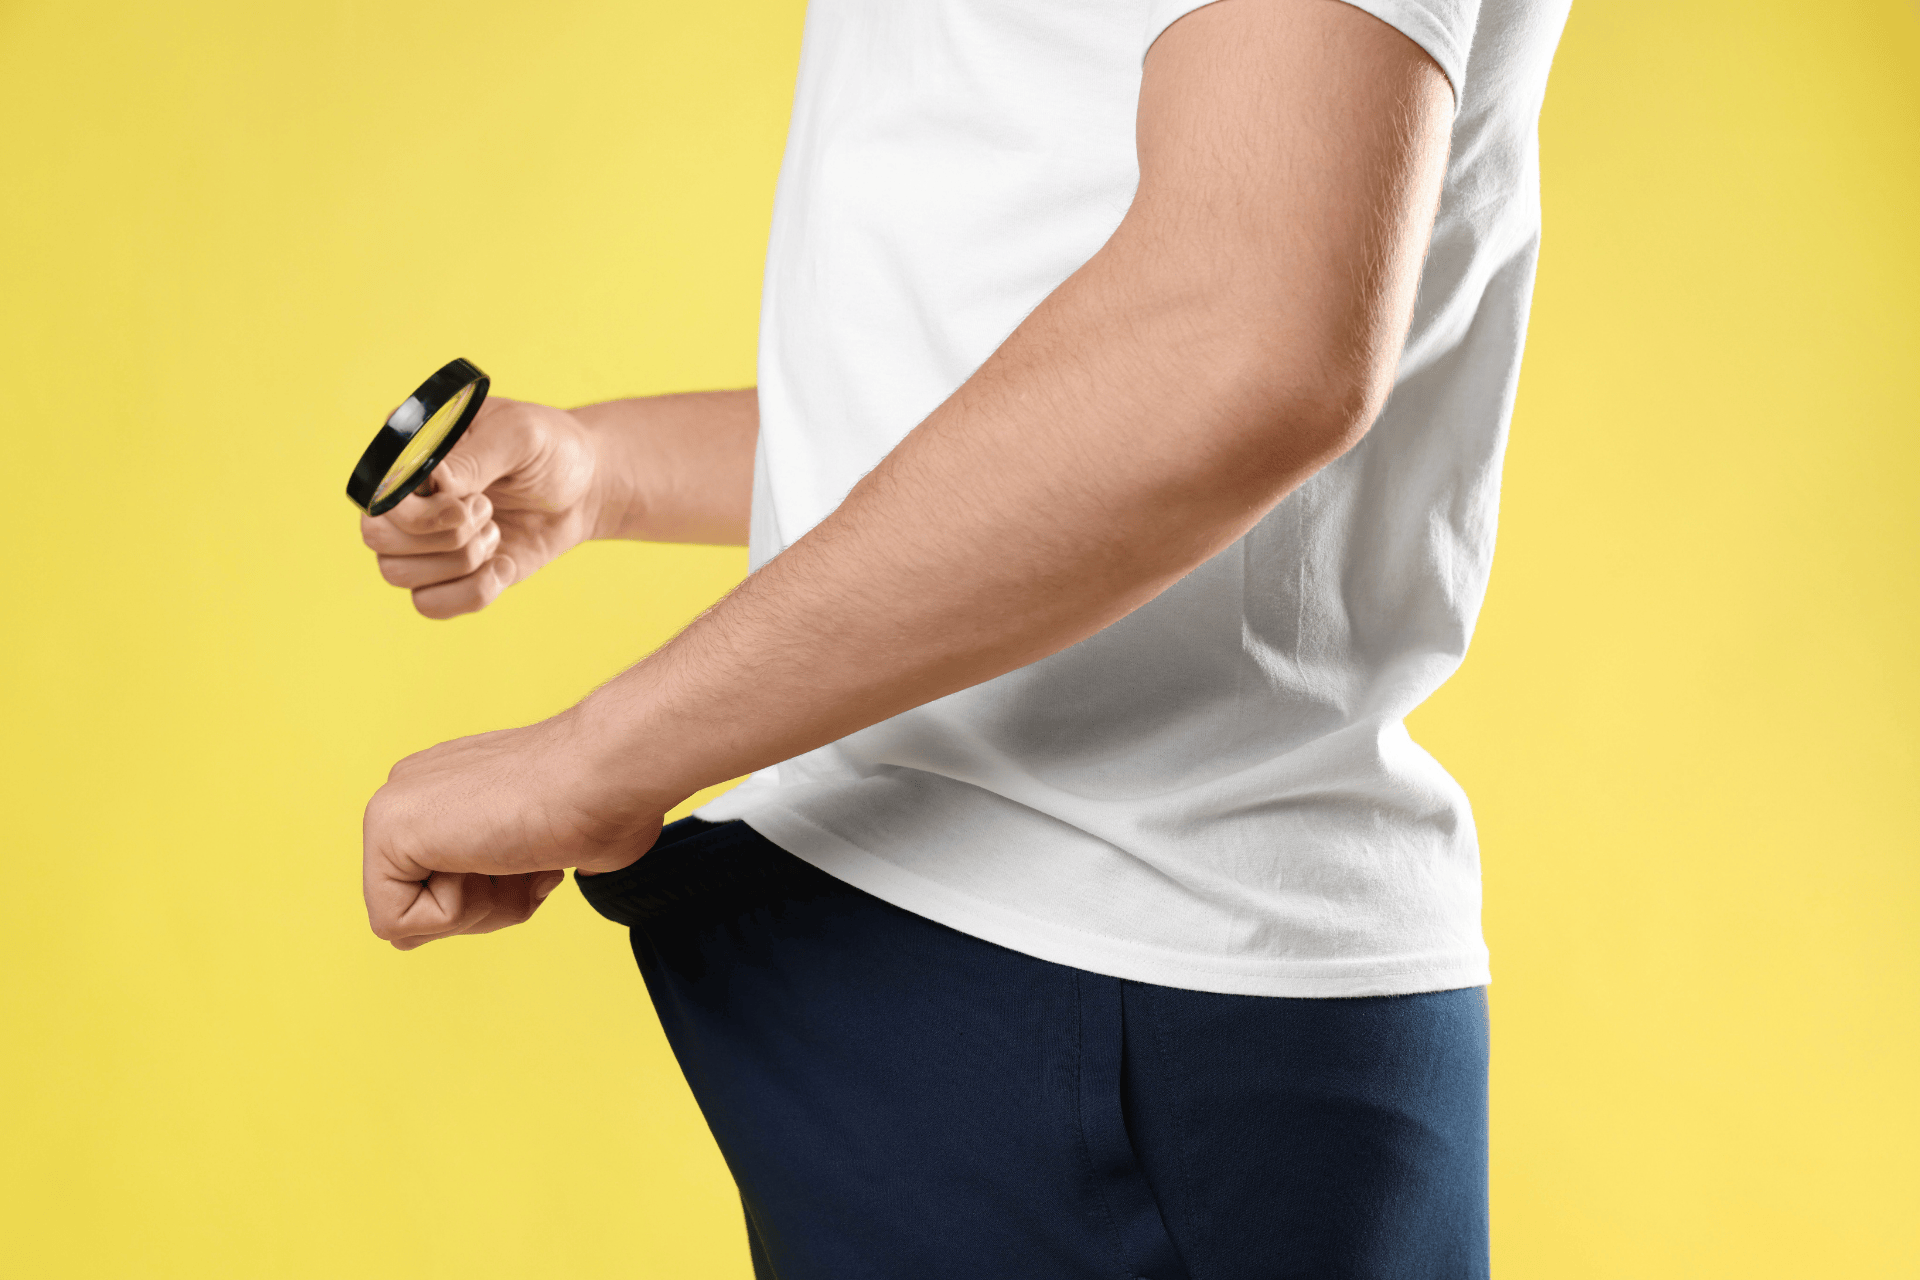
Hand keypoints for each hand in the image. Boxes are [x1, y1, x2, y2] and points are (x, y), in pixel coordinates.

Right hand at [359, 396, 602, 618]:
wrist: (585, 488)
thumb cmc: (548, 448)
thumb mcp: (521, 436)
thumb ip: (476, 457)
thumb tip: (436, 484)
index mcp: (411, 450)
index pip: (377, 488)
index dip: (417, 506)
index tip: (470, 501)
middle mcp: (405, 497)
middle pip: (377, 536)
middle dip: (441, 534)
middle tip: (488, 511)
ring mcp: (423, 540)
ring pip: (396, 573)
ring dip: (458, 560)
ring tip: (497, 531)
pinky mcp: (449, 575)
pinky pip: (430, 604)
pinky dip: (471, 592)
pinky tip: (504, 565)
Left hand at [362, 710, 668, 949]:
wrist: (608, 771)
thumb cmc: (607, 800)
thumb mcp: (559, 840)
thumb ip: (529, 860)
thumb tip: (540, 871)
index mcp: (452, 790)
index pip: (444, 884)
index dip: (500, 895)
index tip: (539, 856)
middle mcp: (415, 792)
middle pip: (426, 907)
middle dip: (486, 906)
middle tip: (529, 862)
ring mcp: (395, 806)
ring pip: (414, 919)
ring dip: (481, 907)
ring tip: (520, 856)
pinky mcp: (388, 829)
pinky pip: (397, 922)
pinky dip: (458, 912)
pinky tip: (492, 856)